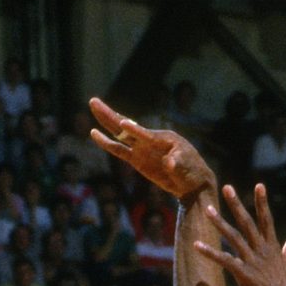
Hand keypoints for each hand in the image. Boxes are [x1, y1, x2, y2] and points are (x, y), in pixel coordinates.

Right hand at [86, 98, 215, 197]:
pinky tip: (94, 134)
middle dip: (110, 114)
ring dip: (106, 121)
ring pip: (119, 134)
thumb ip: (178, 164)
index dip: (135, 130)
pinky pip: (119, 150)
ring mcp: (142, 149)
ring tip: (93, 106)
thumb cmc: (192, 172)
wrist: (192, 183)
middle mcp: (149, 139)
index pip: (146, 134)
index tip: (124, 124)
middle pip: (126, 126)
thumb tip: (170, 163)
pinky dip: (107, 143)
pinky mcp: (136, 159)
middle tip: (94, 101)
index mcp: (164, 138)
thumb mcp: (187, 167)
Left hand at [193, 184, 285, 285]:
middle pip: (248, 222)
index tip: (259, 185)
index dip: (262, 203)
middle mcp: (262, 251)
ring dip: (219, 223)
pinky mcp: (244, 275)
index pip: (267, 220)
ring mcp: (253, 262)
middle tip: (227, 187)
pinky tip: (197, 244)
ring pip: (234, 237)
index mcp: (274, 248)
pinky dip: (210, 252)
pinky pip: (224, 260)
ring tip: (207, 209)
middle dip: (237, 204)